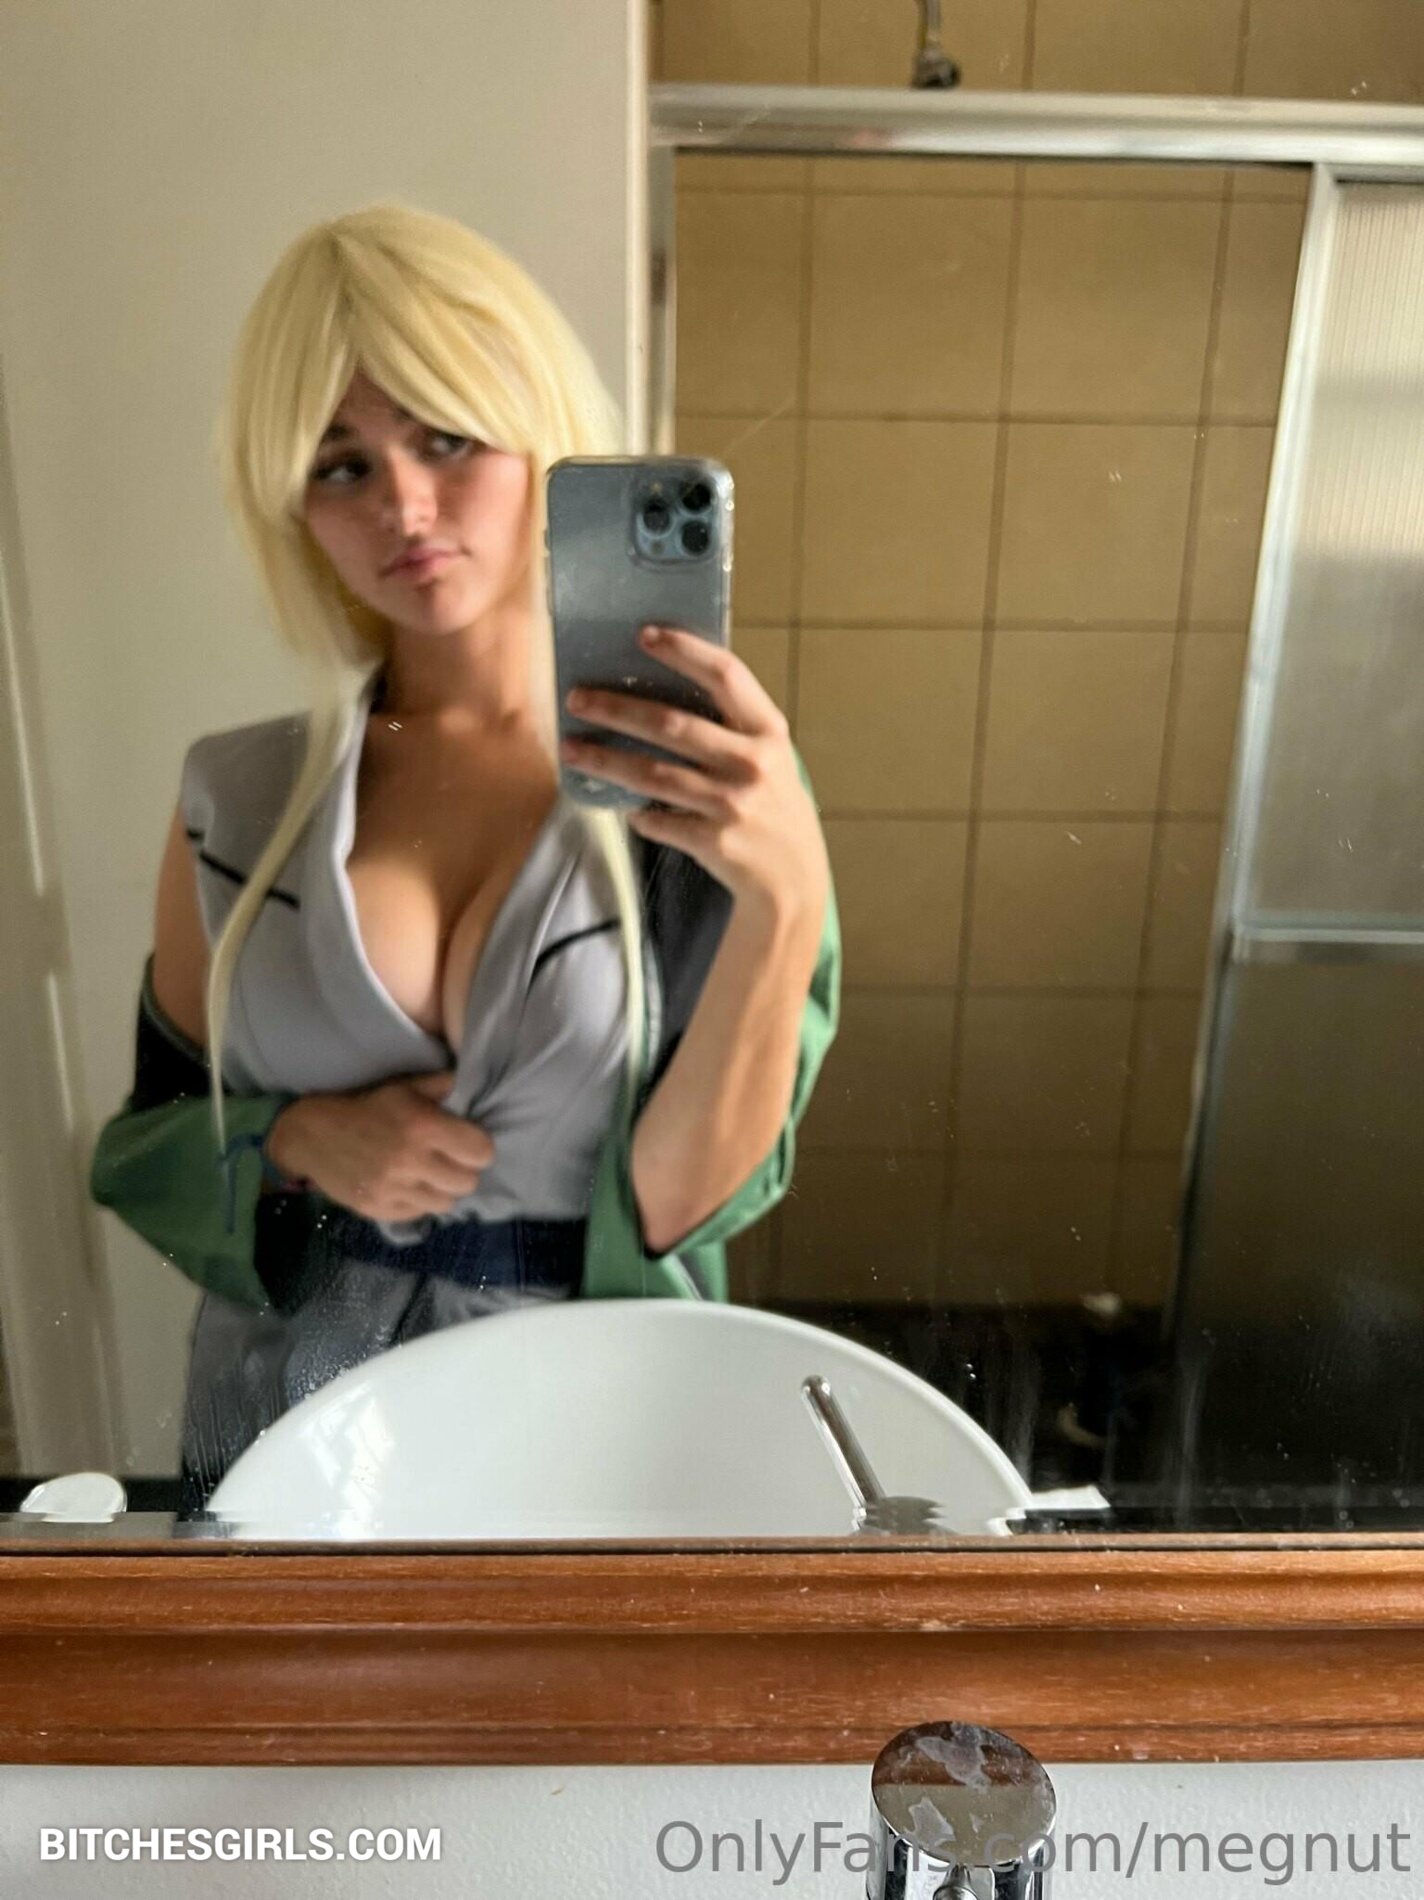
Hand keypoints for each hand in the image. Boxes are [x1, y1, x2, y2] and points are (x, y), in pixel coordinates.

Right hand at [265, 1070, 494, 1222]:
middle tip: (450, 1162)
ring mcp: (395, 1189)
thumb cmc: (364, 1107)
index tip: (468, 1145)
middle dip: (463, 1171)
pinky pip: (419, 1214)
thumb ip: (440, 1085)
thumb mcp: (402, 1088)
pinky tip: (408, 1186)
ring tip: (429, 1176)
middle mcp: (412, 1160)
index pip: (481, 1152)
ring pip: (446, 1203)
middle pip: (468, 1182)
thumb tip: (469, 1084)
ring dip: (442, 1190)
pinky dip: (419, 1202)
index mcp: (424, 1127)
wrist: (311, 1135)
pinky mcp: (381, 1210)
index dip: (478, 1149)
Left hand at [558, 624, 829, 929]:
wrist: (794, 878)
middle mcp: (753, 763)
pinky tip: (623, 806)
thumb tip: (658, 691)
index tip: (644, 635)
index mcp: (769, 731)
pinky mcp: (713, 841)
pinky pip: (656, 819)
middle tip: (576, 699)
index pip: (726, 676)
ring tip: (571, 749)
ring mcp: (732, 804)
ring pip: (652, 774)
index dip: (685, 651)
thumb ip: (731, 727)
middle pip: (672, 725)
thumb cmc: (773, 806)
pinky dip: (635, 812)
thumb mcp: (769, 757)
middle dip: (616, 709)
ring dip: (604, 760)